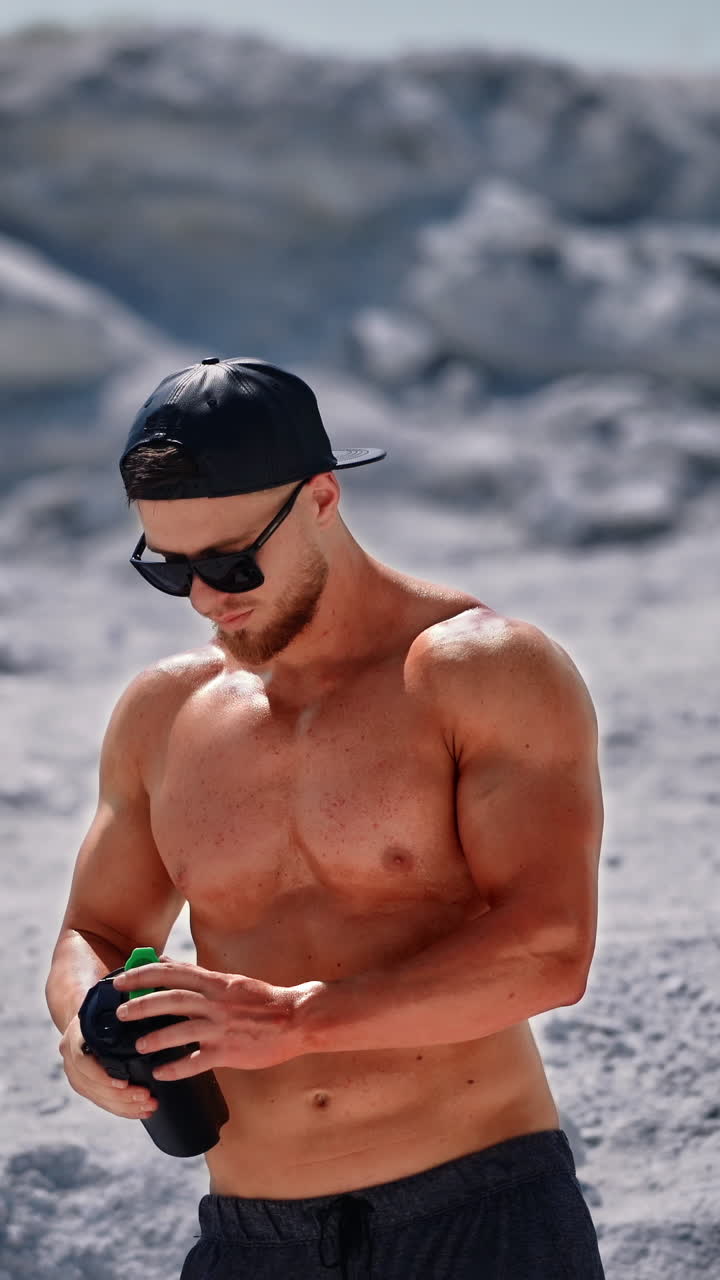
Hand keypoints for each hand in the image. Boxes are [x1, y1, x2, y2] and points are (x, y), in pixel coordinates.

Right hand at [58, 1013, 158, 1120]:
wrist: (84, 1017)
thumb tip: (149, 1006)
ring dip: (124, 1106)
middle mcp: (70, 1056)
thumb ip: (123, 1008)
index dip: (102, 1076)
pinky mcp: (84, 1085)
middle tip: (147, 1097)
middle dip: (121, 1096)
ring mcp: (75, 1073)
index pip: (83, 1061)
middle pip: (93, 1084)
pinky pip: (101, 1101)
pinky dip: (121, 1108)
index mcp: (76, 1035)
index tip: (124, 1082)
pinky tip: (140, 1111)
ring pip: (97, 1097)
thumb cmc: (103, 1005)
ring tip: (149, 1107)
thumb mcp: (109, 1002)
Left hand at [112, 959, 323, 1078]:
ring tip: (137, 1045)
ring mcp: (221, 1028)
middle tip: (119, 1013)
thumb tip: (164, 962)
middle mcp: (216, 1002)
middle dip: (141, 1004)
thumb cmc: (261, 1000)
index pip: (172, 972)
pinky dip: (176, 1068)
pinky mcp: (228, 1052)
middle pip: (171, 999)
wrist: (296, 1018)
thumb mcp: (229, 981)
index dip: (143, 974)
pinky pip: (197, 1062)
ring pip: (180, 1030)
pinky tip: (161, 1073)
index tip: (120, 979)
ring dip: (155, 1038)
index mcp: (216, 982)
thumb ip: (198, 977)